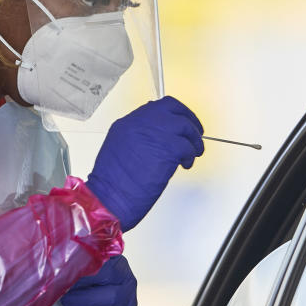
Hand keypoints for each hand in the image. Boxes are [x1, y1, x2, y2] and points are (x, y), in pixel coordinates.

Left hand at [61, 255, 137, 305]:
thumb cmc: (74, 300)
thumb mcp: (72, 282)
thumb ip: (72, 270)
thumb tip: (61, 264)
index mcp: (115, 263)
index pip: (106, 255)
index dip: (86, 262)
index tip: (67, 269)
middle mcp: (127, 279)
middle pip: (111, 272)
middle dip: (84, 280)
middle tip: (65, 288)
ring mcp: (130, 301)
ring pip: (113, 295)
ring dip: (85, 299)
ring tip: (68, 302)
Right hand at [86, 96, 203, 230]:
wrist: (110, 199)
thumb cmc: (112, 185)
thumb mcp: (118, 151)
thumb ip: (136, 139)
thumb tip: (156, 139)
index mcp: (126, 124)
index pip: (155, 107)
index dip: (171, 115)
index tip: (179, 122)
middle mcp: (140, 123)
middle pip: (172, 107)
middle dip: (188, 118)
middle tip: (195, 131)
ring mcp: (155, 133)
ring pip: (185, 126)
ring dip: (193, 140)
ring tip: (192, 153)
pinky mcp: (168, 148)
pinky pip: (188, 146)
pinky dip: (190, 156)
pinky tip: (185, 164)